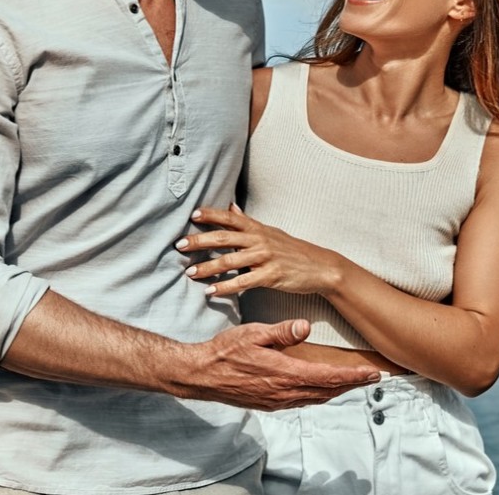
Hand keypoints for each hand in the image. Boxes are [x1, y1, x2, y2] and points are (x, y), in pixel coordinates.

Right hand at [175, 319, 378, 410]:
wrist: (202, 376)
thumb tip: (305, 327)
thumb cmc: (224, 351)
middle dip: (352, 384)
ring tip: (353, 382)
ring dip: (338, 391)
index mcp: (284, 373)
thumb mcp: (252, 333)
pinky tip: (323, 389)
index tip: (371, 373)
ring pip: (317, 398)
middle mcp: (284, 392)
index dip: (352, 375)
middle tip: (372, 377)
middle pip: (328, 390)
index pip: (327, 377)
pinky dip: (320, 395)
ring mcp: (278, 401)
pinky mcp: (270, 404)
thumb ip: (280, 332)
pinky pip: (303, 402)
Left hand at [177, 205, 342, 296]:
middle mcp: (259, 240)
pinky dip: (225, 287)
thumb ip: (248, 221)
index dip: (211, 214)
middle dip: (199, 241)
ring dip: (208, 267)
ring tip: (189, 272)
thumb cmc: (292, 249)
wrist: (320, 267)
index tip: (192, 214)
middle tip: (179, 244)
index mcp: (258, 228)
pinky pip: (243, 281)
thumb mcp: (270, 231)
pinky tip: (211, 292)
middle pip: (224, 238)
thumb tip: (231, 205)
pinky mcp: (270, 276)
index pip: (230, 217)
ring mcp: (265, 258)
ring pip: (230, 261)